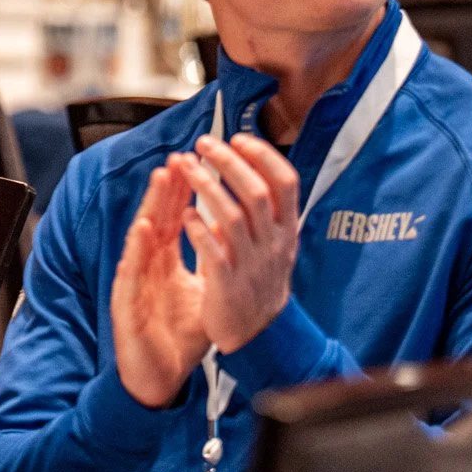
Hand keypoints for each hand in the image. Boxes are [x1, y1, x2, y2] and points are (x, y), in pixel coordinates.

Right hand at [110, 159, 208, 407]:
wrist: (157, 380)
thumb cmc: (176, 340)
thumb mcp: (201, 298)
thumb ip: (212, 268)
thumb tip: (235, 244)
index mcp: (165, 264)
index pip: (175, 220)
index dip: (183, 192)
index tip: (195, 163)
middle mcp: (148, 268)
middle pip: (159, 219)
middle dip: (169, 186)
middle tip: (181, 155)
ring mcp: (136, 283)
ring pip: (143, 237)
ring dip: (152, 206)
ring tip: (162, 177)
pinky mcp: (127, 304)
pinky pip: (132, 272)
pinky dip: (137, 249)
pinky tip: (144, 228)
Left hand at [179, 134, 301, 352]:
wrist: (260, 332)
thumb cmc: (261, 277)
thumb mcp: (275, 240)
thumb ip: (265, 208)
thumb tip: (245, 162)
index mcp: (287, 229)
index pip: (286, 181)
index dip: (263, 155)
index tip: (238, 138)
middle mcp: (274, 244)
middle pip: (256, 193)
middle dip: (228, 162)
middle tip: (203, 143)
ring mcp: (252, 264)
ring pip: (232, 217)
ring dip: (207, 187)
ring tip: (186, 166)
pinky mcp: (228, 286)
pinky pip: (213, 253)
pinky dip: (198, 230)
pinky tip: (184, 213)